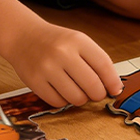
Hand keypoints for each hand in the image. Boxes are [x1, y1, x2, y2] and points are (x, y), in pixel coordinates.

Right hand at [5, 17, 121, 106]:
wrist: (23, 37)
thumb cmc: (56, 42)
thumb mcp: (78, 42)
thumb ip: (96, 61)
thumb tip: (114, 87)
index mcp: (77, 40)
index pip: (103, 65)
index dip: (112, 82)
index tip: (116, 90)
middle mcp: (62, 53)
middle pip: (92, 85)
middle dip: (98, 94)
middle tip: (96, 93)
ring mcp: (46, 68)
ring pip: (76, 98)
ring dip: (81, 99)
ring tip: (77, 90)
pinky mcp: (34, 82)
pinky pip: (58, 102)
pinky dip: (64, 101)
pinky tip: (62, 91)